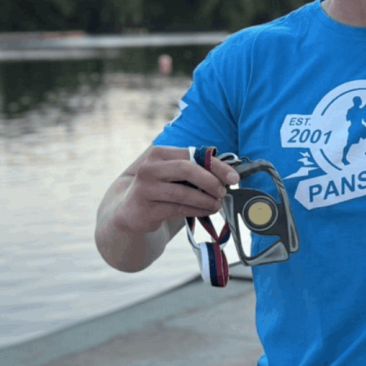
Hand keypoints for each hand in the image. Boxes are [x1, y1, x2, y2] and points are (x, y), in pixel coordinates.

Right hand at [114, 146, 236, 234]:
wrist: (131, 211)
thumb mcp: (174, 175)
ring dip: (205, 200)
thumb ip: (196, 170)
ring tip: (216, 204)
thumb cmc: (161, 189)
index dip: (217, 166)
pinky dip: (196, 211)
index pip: (193, 155)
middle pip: (186, 170)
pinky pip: (176, 209)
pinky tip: (205, 211)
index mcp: (158, 154)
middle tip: (223, 192)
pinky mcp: (144, 210)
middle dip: (210, 181)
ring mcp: (144, 189)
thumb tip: (228, 175)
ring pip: (182, 193)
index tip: (233, 177)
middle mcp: (148, 168)